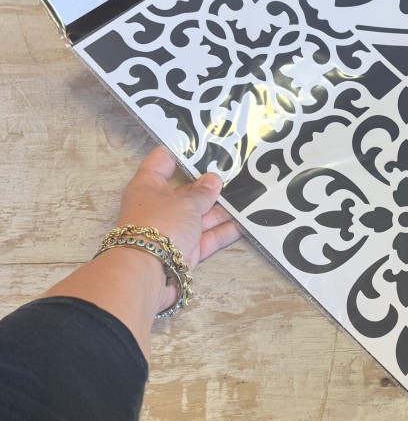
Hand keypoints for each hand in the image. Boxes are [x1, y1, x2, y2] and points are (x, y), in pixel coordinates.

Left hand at [117, 146, 241, 269]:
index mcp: (149, 186)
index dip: (183, 152)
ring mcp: (172, 230)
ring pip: (199, 215)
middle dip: (210, 185)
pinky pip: (207, 237)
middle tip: (237, 174)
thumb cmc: (161, 226)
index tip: (206, 147)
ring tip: (247, 197)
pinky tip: (245, 224)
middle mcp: (159, 206)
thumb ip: (203, 192)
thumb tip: (214, 180)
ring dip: (221, 209)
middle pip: (187, 191)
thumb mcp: (186, 203)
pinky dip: (223, 231)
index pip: (163, 161)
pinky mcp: (184, 251)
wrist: (148, 273)